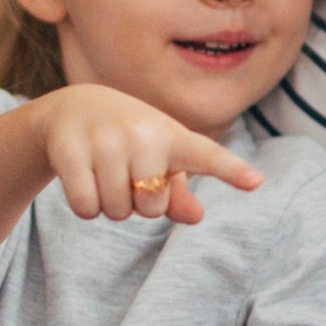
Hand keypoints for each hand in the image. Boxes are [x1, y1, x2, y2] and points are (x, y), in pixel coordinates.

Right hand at [37, 83, 262, 227]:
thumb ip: (178, 192)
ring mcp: (105, 140)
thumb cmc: (130, 141)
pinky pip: (86, 207)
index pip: (206, 156)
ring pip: (116, 211)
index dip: (231, 170)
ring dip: (109, 205)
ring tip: (104, 172)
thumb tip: (197, 216)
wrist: (74, 109)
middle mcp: (142, 134)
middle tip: (126, 174)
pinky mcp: (70, 150)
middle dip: (137, 204)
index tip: (255, 181)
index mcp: (172, 136)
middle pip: (151, 209)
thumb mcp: (159, 159)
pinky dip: (85, 206)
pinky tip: (82, 179)